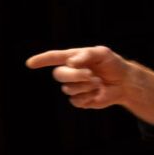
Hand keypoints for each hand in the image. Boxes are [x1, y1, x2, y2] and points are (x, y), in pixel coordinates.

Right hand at [26, 45, 146, 115]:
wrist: (124, 82)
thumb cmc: (113, 64)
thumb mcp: (103, 53)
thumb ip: (87, 54)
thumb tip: (71, 62)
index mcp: (73, 58)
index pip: (53, 58)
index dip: (41, 60)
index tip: (30, 63)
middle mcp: (71, 72)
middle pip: (59, 74)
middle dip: (75, 75)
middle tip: (91, 75)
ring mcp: (74, 86)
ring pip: (68, 89)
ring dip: (85, 86)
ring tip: (99, 82)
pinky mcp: (80, 99)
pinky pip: (75, 100)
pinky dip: (88, 96)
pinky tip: (97, 93)